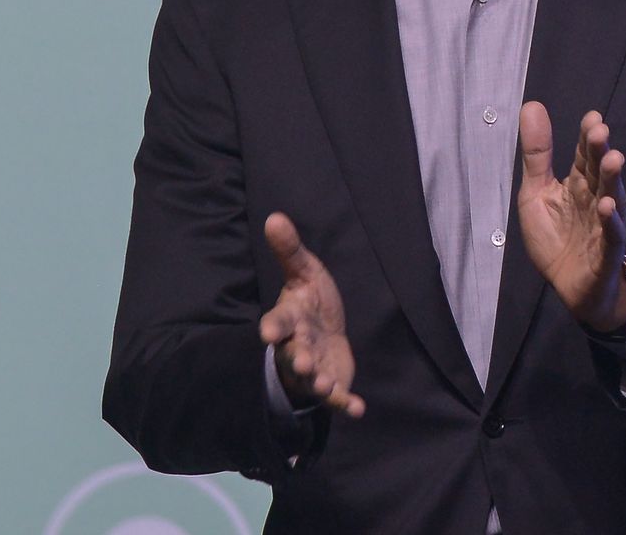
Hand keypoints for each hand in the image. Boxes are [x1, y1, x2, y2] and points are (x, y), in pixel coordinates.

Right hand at [258, 212, 365, 417]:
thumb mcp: (304, 272)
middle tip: (303, 363)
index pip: (278, 323)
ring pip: (311, 381)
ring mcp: (313, 369)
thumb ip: (290, 250)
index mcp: (289, 319)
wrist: (326, 331)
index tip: (267, 333)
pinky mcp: (332, 384)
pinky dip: (344, 404)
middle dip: (298, 360)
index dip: (273, 328)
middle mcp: (297, 347)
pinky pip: (336, 397)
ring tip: (325, 385)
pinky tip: (357, 409)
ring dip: (318, 384)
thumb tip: (274, 216)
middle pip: (292, 356)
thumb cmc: (311, 301)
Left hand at [516, 103, 625, 334]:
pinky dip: (611, 222)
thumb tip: (532, 105)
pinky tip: (608, 207)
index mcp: (578, 184)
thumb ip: (537, 155)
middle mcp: (596, 199)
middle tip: (601, 131)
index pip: (585, 156)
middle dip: (601, 152)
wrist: (570, 287)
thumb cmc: (556, 237)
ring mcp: (605, 225)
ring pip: (612, 199)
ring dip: (613, 180)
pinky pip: (612, 235)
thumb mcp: (536, 193)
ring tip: (614, 159)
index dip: (587, 138)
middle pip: (600, 173)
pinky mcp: (606, 252)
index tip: (592, 117)